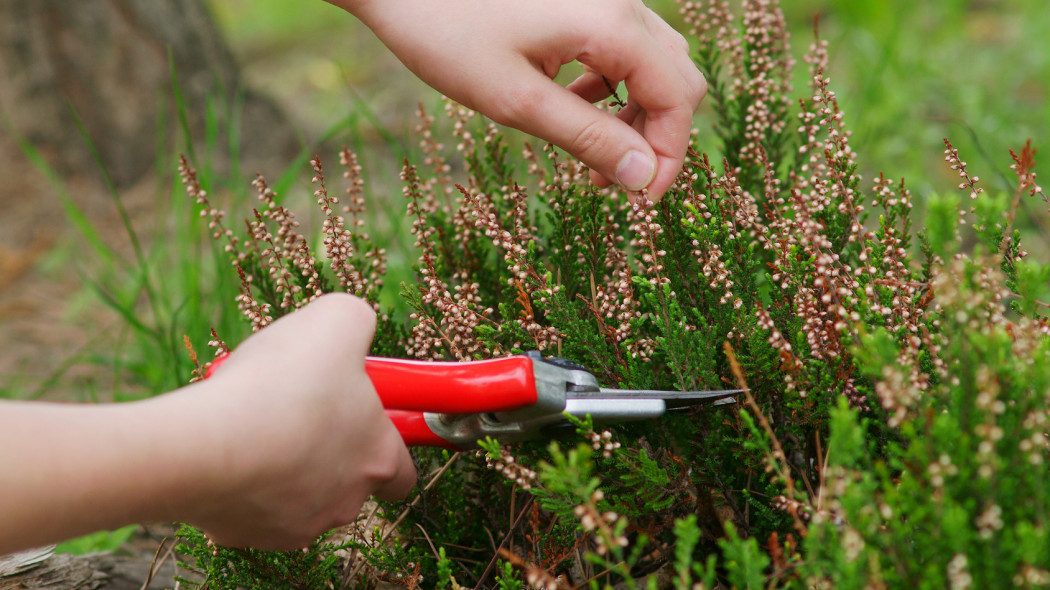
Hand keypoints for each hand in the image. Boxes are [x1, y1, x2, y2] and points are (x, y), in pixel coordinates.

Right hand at [0, 294, 414, 553]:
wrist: (204, 443)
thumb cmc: (282, 383)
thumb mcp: (338, 320)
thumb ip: (359, 323)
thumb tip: (355, 329)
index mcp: (379, 459)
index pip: (404, 471)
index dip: (386, 440)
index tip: (362, 413)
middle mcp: (345, 503)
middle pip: (346, 480)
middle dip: (326, 447)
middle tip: (298, 407)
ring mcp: (294, 526)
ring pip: (296, 495)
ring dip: (282, 464)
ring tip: (255, 422)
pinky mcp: (243, 535)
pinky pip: (247, 506)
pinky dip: (239, 480)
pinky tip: (224, 448)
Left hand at [332, 0, 705, 199]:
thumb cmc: (447, 33)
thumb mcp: (517, 100)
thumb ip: (586, 138)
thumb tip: (642, 178)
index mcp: (613, 24)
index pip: (677, 99)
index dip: (668, 155)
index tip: (641, 200)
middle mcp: (620, 2)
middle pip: (676, 78)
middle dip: (654, 136)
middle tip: (612, 181)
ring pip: (652, 63)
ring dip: (632, 112)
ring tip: (587, 150)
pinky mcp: (581, 0)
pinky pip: (621, 47)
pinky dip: (610, 85)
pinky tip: (568, 103)